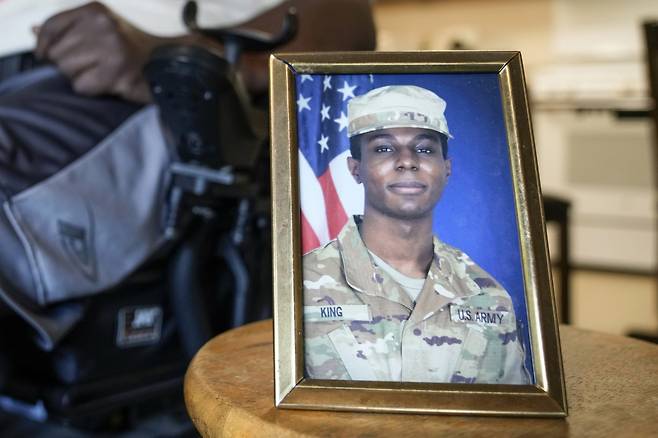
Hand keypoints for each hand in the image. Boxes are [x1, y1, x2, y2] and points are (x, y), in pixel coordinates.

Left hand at [34, 2, 164, 102]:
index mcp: (96, 11)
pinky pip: (82, 86)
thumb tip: (35, 32)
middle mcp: (102, 25)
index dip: (44, 45)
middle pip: (58, 53)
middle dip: (70, 65)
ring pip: (68, 71)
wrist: (168, 67)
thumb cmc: (130, 52)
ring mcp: (111, 48)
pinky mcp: (117, 71)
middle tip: (93, 67)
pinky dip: (93, 90)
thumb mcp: (100, 30)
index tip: (44, 56)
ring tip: (103, 74)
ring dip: (82, 78)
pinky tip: (110, 84)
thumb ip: (67, 30)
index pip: (52, 27)